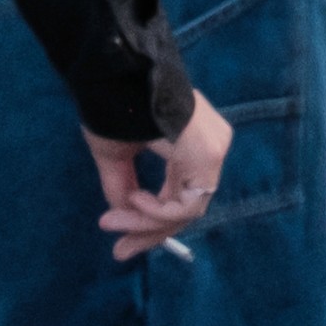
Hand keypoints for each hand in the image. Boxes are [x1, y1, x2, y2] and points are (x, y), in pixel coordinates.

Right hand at [89, 100, 226, 255]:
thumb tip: (122, 218)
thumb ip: (123, 186)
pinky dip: (158, 211)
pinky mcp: (208, 151)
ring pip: (188, 209)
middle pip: (188, 207)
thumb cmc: (116, 107)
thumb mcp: (116, 154)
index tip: (121, 245)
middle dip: (150, 231)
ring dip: (147, 221)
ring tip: (113, 220)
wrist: (117, 74)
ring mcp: (213, 149)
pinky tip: (133, 200)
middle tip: (120, 250)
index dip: (152, 224)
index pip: (182, 197)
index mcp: (192, 147)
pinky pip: (188, 201)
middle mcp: (210, 148)